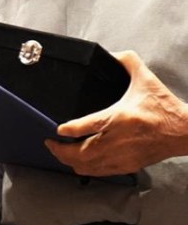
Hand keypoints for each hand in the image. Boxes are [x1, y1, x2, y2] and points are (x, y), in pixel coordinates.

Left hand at [46, 50, 187, 175]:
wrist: (186, 131)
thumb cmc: (164, 107)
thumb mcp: (146, 78)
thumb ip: (128, 61)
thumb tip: (113, 53)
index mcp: (120, 117)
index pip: (88, 125)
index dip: (69, 129)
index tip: (57, 129)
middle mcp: (119, 139)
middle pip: (83, 152)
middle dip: (61, 150)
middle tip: (49, 143)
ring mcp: (124, 155)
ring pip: (90, 165)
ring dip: (71, 161)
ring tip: (58, 153)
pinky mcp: (129, 165)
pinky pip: (102, 172)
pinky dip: (86, 169)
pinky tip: (78, 165)